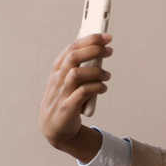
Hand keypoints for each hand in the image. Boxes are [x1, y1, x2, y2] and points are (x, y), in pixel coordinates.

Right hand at [39, 33, 111, 161]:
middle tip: (110, 51)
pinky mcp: (68, 107)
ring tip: (107, 75)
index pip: (71, 48)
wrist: (56, 128)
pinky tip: (103, 88)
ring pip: (76, 74)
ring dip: (95, 72)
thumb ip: (80, 65)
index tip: (106, 37)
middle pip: (73, 57)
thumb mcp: (70, 80)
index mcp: (58, 70)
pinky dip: (96, 88)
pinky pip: (82, 93)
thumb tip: (97, 47)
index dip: (89, 40)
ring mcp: (61, 93)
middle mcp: (58, 79)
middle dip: (93, 50)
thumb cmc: (66, 99)